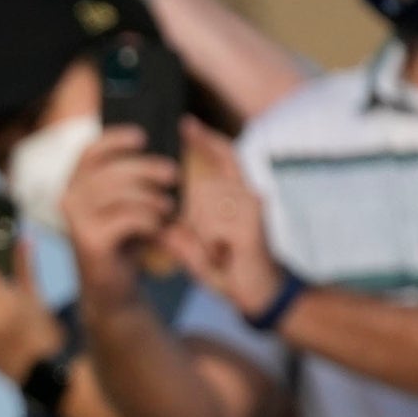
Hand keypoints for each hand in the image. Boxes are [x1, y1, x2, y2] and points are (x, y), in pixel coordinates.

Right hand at [59, 126, 182, 306]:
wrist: (114, 286)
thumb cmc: (125, 239)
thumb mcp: (126, 203)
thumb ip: (131, 178)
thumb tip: (158, 151)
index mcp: (76, 186)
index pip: (90, 152)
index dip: (115, 139)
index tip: (143, 138)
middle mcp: (69, 201)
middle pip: (111, 171)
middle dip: (147, 168)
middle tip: (173, 174)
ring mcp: (77, 222)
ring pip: (119, 193)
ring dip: (152, 197)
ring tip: (168, 208)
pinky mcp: (91, 242)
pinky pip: (127, 219)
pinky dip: (150, 221)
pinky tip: (159, 229)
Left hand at [165, 128, 279, 315]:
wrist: (261, 294)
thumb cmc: (230, 268)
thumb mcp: (197, 248)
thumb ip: (179, 232)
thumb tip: (157, 218)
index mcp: (238, 195)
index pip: (222, 158)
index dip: (204, 140)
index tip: (184, 122)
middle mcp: (250, 193)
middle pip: (202, 190)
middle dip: (196, 221)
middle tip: (216, 246)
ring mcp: (254, 204)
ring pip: (205, 207)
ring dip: (204, 235)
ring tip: (222, 252)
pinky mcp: (253, 220)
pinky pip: (213, 224)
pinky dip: (212, 243)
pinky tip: (227, 254)